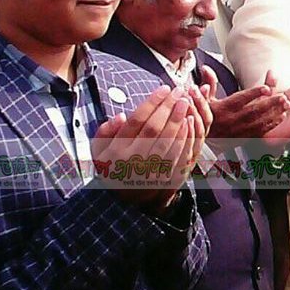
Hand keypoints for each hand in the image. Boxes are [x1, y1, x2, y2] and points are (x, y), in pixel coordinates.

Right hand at [92, 86, 202, 213]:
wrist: (125, 200)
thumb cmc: (113, 166)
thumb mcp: (99, 151)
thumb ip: (105, 132)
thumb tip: (121, 116)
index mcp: (116, 151)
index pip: (137, 121)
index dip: (152, 102)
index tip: (164, 88)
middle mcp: (133, 161)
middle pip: (154, 129)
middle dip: (168, 107)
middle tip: (179, 91)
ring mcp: (150, 172)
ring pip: (168, 142)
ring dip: (179, 120)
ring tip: (186, 103)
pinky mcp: (165, 179)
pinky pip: (178, 156)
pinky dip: (185, 138)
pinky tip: (190, 123)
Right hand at [204, 68, 289, 139]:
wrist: (203, 138)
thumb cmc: (206, 115)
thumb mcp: (204, 99)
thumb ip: (209, 82)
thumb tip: (206, 68)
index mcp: (223, 108)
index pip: (240, 99)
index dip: (253, 93)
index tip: (266, 88)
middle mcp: (232, 120)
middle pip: (254, 111)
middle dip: (270, 103)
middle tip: (283, 96)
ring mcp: (239, 130)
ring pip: (259, 121)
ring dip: (274, 113)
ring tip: (285, 104)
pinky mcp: (244, 137)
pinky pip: (260, 131)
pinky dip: (271, 124)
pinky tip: (281, 116)